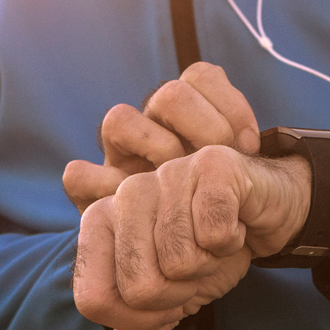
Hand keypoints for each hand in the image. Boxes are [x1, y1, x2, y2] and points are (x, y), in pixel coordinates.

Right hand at [64, 62, 260, 212]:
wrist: (200, 252)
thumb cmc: (223, 208)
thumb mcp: (242, 176)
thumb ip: (241, 150)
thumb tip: (245, 144)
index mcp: (186, 113)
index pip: (201, 76)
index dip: (229, 104)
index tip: (250, 143)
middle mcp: (151, 125)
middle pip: (168, 94)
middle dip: (202, 127)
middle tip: (220, 159)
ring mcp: (120, 156)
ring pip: (119, 120)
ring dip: (157, 149)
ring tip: (179, 178)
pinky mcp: (92, 193)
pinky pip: (79, 175)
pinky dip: (103, 187)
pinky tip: (134, 203)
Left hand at [73, 145, 310, 329]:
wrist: (265, 210)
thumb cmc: (211, 246)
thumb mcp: (172, 291)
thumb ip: (142, 322)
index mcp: (99, 221)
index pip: (94, 298)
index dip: (138, 318)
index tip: (167, 298)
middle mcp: (125, 193)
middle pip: (139, 288)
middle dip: (180, 292)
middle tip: (197, 265)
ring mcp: (168, 175)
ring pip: (180, 262)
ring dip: (210, 264)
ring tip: (214, 240)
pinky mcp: (211, 165)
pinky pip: (215, 234)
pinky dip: (232, 241)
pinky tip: (234, 222)